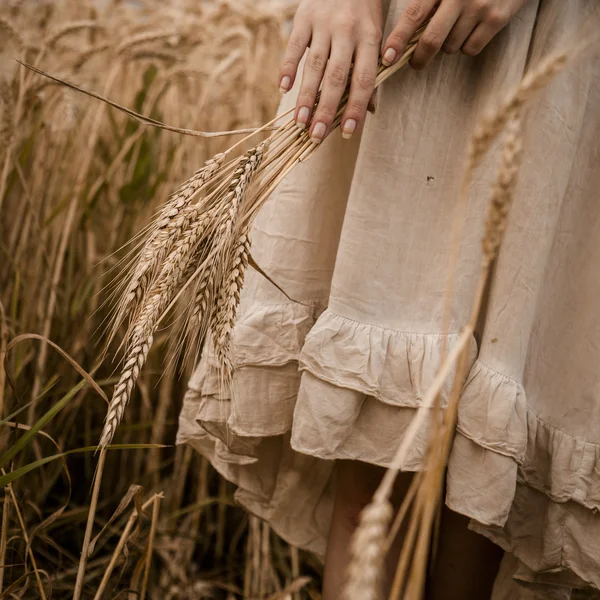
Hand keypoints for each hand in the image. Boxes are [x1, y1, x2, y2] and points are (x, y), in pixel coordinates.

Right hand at [278, 0, 382, 141]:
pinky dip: (287, 67)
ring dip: (306, 96)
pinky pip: (294, 46)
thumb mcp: (374, 36)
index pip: (363, 80)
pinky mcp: (303, 17)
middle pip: (336, 77)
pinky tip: (282, 88)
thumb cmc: (363, 12)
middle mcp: (347, 31)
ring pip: (314, 65)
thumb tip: (369, 110)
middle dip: (326, 109)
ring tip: (299, 122)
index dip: (355, 108)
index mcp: (369, 38)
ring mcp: (324, 23)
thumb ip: (370, 71)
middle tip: (317, 136)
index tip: (346, 132)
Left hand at [382, 0, 526, 69]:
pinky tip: (471, 30)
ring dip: (447, 46)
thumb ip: (425, 3)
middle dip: (419, 58)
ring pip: (451, 47)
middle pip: (431, 40)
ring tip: (455, 29)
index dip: (398, 38)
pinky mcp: (497, 19)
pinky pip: (470, 49)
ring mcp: (479, 7)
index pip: (413, 15)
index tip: (387, 57)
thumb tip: (402, 37)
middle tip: (415, 63)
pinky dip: (466, 46)